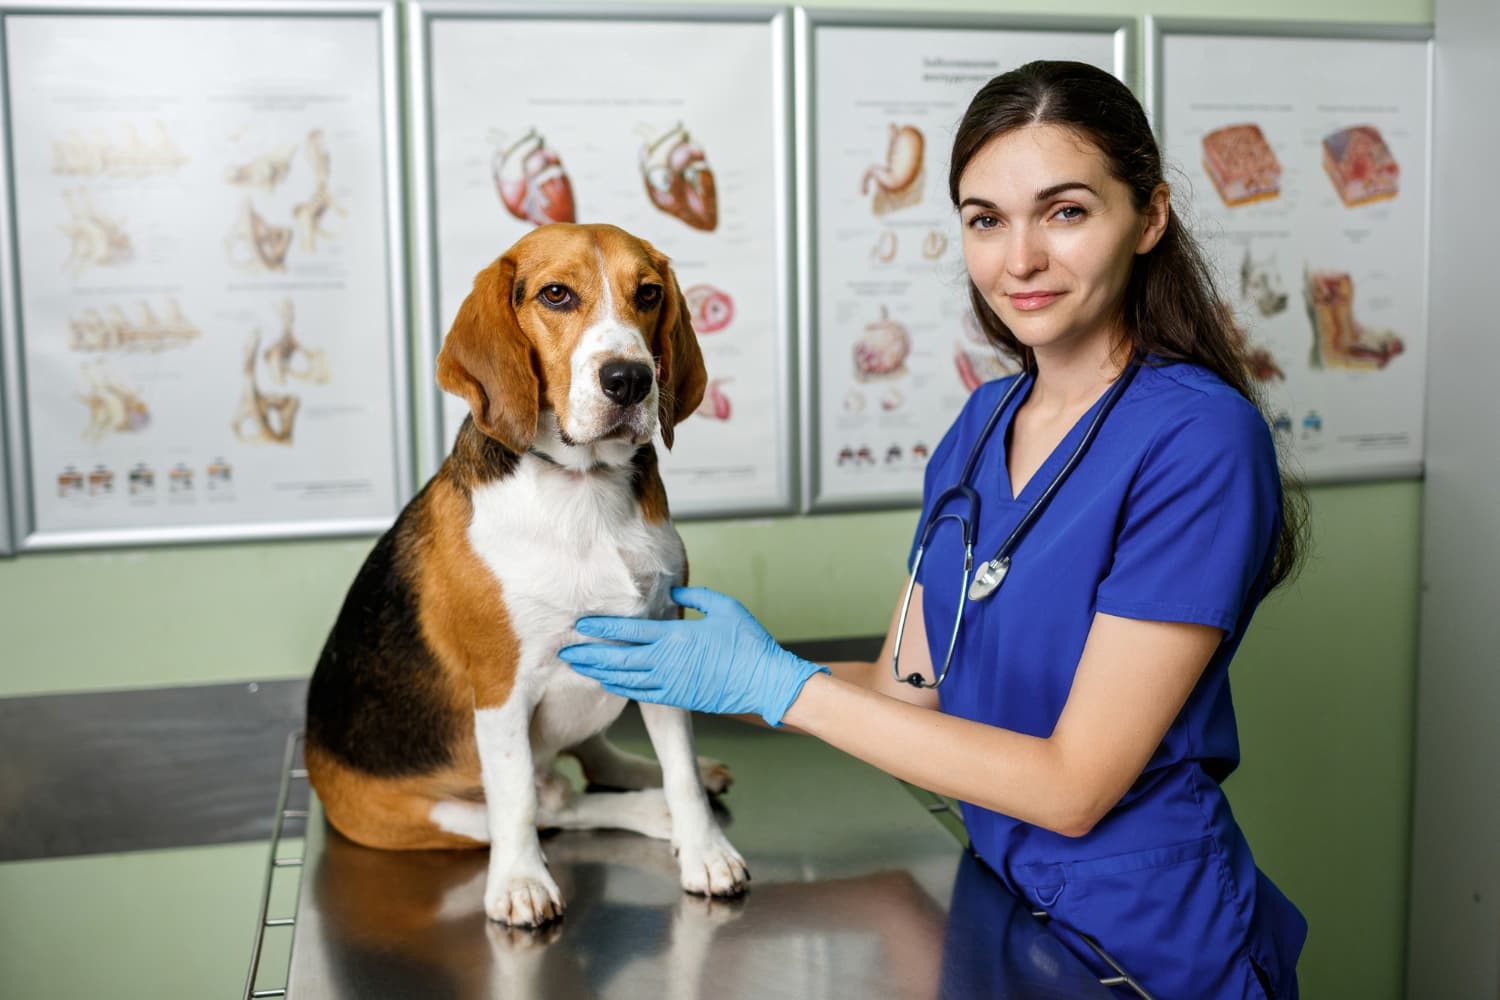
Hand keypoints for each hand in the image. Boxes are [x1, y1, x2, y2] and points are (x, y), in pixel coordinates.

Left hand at [559, 586, 827, 726]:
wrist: (766, 684)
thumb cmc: (749, 643)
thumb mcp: (725, 608)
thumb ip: (696, 596)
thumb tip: (674, 590)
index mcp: (675, 637)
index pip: (629, 631)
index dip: (601, 628)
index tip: (580, 624)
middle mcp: (666, 662)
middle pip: (617, 659)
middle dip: (589, 655)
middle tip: (565, 651)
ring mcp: (670, 684)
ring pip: (625, 680)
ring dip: (600, 673)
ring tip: (580, 667)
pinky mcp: (678, 699)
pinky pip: (641, 694)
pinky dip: (621, 688)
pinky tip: (610, 682)